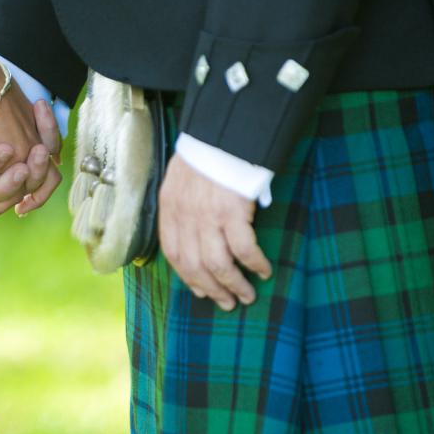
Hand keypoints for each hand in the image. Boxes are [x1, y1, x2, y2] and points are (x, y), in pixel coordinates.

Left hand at [158, 154, 271, 310]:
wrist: (224, 131)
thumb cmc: (208, 153)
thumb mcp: (182, 179)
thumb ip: (184, 206)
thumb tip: (198, 234)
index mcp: (170, 208)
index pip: (173, 252)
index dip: (187, 276)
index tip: (200, 289)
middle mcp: (185, 216)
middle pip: (194, 265)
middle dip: (211, 289)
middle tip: (226, 303)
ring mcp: (207, 216)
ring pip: (217, 264)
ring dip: (233, 284)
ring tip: (246, 296)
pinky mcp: (232, 212)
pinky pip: (243, 249)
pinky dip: (253, 264)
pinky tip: (263, 270)